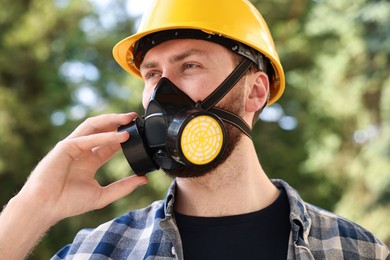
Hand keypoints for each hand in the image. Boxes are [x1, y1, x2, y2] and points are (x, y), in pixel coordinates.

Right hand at [17, 112, 147, 222]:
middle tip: (136, 118)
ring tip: (129, 118)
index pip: (110, 143)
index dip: (124, 136)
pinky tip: (120, 136)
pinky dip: (105, 136)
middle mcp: (82, 150)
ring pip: (94, 126)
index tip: (141, 133)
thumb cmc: (68, 202)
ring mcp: (73, 146)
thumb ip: (123, 187)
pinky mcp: (65, 147)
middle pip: (102, 129)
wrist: (46, 208)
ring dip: (112, 120)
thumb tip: (144, 179)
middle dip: (119, 121)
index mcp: (90, 160)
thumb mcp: (102, 195)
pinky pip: (88, 138)